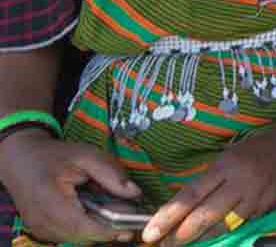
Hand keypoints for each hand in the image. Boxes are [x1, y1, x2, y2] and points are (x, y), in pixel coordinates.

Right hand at [0, 130, 141, 243]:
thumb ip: (111, 175)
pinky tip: (92, 210)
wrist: (21, 160)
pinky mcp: (41, 231)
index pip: (82, 227)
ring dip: (96, 228)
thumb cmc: (54, 156)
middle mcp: (41, 220)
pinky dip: (84, 227)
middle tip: (127, 214)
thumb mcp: (87, 156)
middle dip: (107, 228)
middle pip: (82, 236)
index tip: (130, 227)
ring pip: (76, 238)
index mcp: (50, 199)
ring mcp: (39, 228)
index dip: (108, 231)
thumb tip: (136, 194)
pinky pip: (68, 235)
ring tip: (110, 208)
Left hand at [143, 123, 275, 245]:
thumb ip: (213, 178)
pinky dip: (225, 232)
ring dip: (201, 238)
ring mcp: (256, 197)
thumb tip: (189, 202)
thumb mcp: (232, 154)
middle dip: (180, 234)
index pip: (190, 195)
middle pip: (205, 215)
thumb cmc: (263, 145)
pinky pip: (242, 223)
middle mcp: (240, 182)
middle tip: (162, 246)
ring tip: (182, 245)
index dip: (168, 215)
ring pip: (223, 224)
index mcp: (225, 165)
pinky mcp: (269, 207)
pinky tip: (212, 238)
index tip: (150, 231)